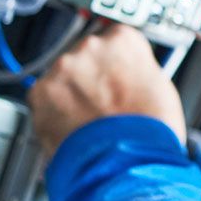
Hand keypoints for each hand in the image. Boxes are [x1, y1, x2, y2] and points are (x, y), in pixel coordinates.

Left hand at [28, 25, 185, 155]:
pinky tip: (73, 127)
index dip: (116, 63)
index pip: (115, 38)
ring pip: (63, 76)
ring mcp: (64, 67)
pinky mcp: (40, 92)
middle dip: (91, 77)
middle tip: (103, 103)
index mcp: (124, 40)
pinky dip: (53, 112)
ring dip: (71, 93)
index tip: (115, 75)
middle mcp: (91, 46)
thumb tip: (129, 75)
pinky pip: (44, 98)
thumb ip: (137, 72)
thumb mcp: (160, 88)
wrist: (126, 162)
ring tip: (89, 120)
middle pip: (85, 55)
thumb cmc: (149, 131)